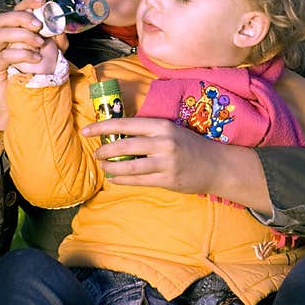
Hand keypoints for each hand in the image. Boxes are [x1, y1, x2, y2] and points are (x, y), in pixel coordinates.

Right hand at [0, 0, 67, 130]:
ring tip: (39, 44)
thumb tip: (61, 27)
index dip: (27, 3)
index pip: (15, 11)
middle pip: (3, 19)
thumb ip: (56, 41)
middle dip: (22, 18)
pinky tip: (35, 58)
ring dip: (22, 35)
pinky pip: (4, 56)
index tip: (42, 2)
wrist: (20, 105)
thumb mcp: (50, 56)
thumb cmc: (33, 78)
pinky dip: (21, 53)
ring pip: (0, 34)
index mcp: (10, 33)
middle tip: (39, 25)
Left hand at [81, 116, 270, 211]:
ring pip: (129, 166)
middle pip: (124, 146)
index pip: (125, 124)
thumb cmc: (189, 145)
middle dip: (104, 150)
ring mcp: (166, 162)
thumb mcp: (170, 131)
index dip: (103, 127)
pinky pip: (138, 181)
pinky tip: (115, 178)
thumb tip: (116, 136)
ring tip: (104, 166)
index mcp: (161, 125)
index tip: (87, 130)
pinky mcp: (167, 180)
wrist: (217, 165)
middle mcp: (163, 142)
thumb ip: (147, 133)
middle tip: (97, 153)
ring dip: (112, 167)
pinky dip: (122, 180)